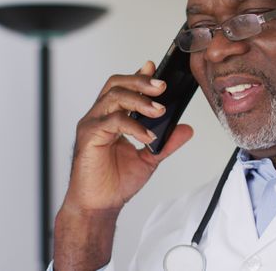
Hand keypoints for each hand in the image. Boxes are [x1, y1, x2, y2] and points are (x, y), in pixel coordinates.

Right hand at [62, 60, 193, 212]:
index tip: (156, 69)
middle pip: (117, 84)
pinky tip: (147, 136)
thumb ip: (166, 142)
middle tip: (162, 86)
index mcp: (111, 116)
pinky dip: (133, 126)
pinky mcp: (89, 136)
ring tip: (159, 110)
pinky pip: (112, 121)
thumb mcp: (149, 158)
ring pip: (114, 97)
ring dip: (140, 101)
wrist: (99, 205)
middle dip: (141, 81)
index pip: (124, 87)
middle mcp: (99, 116)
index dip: (139, 75)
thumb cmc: (114, 181)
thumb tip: (186, 129)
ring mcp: (92, 124)